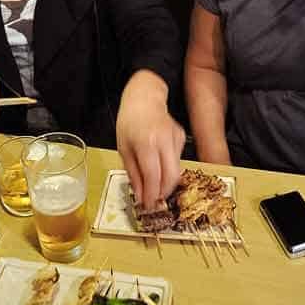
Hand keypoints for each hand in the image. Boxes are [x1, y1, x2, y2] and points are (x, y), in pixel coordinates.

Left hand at [116, 70, 184, 209]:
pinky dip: (168, 167)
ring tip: (154, 186)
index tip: (148, 206)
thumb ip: (133, 173)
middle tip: (154, 201)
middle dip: (163, 193)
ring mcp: (175, 138)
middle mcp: (163, 140)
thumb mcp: (123, 148)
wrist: (144, 97)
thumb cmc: (129, 122)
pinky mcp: (181, 138)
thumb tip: (140, 196)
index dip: (151, 195)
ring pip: (176, 170)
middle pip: (171, 177)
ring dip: (166, 183)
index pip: (153, 177)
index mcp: (145, 142)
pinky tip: (159, 161)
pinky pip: (176, 159)